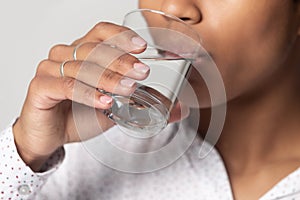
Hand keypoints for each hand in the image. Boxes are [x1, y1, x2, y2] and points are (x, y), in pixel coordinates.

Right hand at [13, 22, 148, 170]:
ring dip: (108, 78)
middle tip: (141, 72)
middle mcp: (64, 55)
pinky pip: (66, 86)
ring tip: (128, 89)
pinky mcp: (40, 87)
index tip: (141, 47)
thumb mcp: (114, 106)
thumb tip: (172, 106)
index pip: (101, 33)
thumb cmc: (78, 116)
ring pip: (82, 67)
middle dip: (121, 61)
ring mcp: (50, 69)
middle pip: (94, 49)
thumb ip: (137, 101)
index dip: (121, 36)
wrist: (50, 136)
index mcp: (81, 52)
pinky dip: (88, 94)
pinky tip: (105, 102)